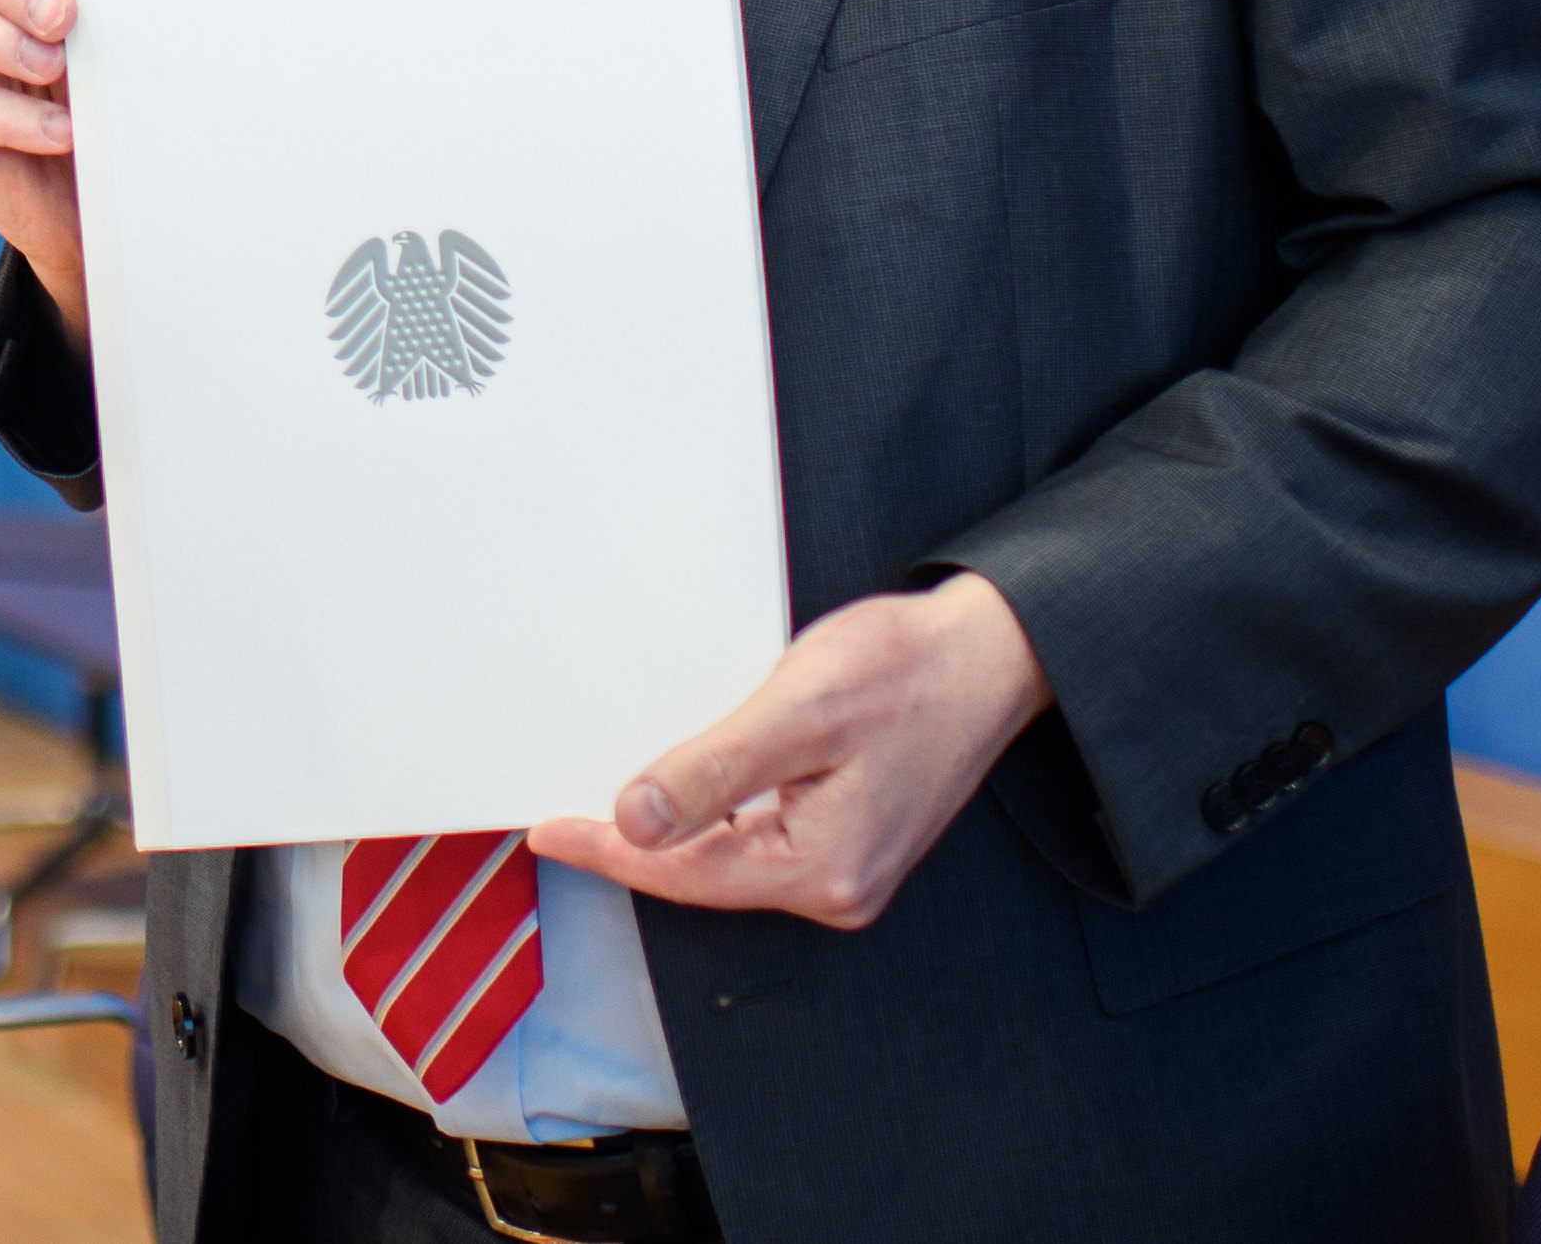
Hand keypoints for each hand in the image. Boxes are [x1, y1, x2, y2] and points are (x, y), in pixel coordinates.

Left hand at [527, 572, 1052, 930]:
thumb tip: (636, 823)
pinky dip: (715, 816)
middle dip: (634, 849)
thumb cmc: (909, 670)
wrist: (989, 653)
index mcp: (826, 870)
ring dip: (674, 831)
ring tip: (605, 800)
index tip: (550, 833)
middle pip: (707, 875)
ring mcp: (849, 866)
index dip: (610, 854)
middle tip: (563, 818)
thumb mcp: (799, 710)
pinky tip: (685, 791)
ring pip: (732, 857)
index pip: (686, 874)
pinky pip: (762, 838)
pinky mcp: (852, 837)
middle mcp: (840, 886)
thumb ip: (714, 770)